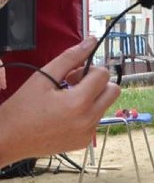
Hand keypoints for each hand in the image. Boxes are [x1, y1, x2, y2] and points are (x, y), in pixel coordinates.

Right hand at [0, 37, 119, 166]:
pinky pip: (95, 121)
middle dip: (98, 84)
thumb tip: (92, 40)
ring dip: (91, 99)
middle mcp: (88, 120)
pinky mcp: (84, 142)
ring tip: (65, 102)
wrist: (7, 139)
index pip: (103, 74)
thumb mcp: (43, 77)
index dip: (88, 70)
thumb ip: (71, 57)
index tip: (71, 76)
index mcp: (78, 102)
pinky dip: (85, 114)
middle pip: (113, 91)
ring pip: (104, 105)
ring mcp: (88, 133)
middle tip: (75, 86)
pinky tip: (64, 116)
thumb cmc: (22, 107)